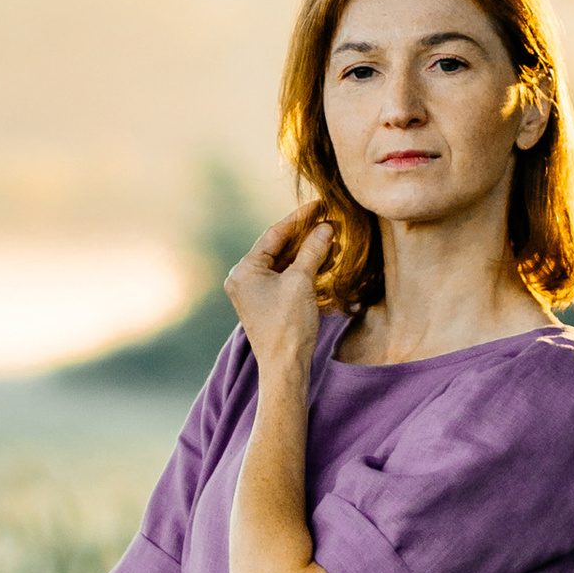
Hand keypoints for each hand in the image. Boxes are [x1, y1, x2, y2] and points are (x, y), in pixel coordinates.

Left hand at [224, 209, 332, 362]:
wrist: (285, 367)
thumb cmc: (289, 326)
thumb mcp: (302, 282)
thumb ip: (313, 251)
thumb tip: (325, 227)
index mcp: (244, 270)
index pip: (273, 235)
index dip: (298, 219)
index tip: (318, 205)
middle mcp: (242, 278)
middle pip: (276, 248)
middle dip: (304, 236)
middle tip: (327, 222)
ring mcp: (252, 292)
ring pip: (282, 263)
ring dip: (306, 253)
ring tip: (331, 242)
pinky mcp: (264, 303)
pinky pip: (283, 278)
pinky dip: (301, 270)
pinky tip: (322, 262)